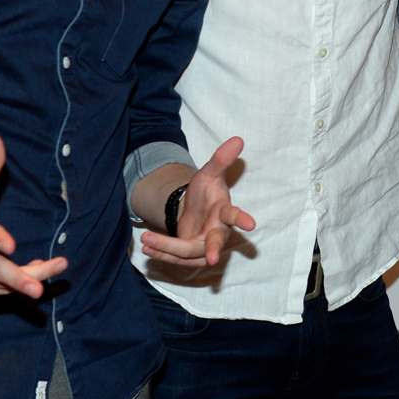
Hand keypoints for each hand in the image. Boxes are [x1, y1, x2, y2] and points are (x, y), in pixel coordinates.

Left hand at [138, 137, 256, 271]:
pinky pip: (177, 260)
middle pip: (216, 243)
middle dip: (214, 251)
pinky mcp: (192, 257)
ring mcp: (205, 248)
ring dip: (168, 248)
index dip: (242, 219)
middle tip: (214, 259)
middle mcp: (218, 233)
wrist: (194, 212)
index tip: (252, 224)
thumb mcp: (208, 174)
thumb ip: (220, 159)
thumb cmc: (206, 193)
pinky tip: (147, 248)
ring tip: (146, 239)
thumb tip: (237, 139)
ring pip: (189, 253)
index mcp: (224, 212)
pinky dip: (162, 254)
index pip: (234, 215)